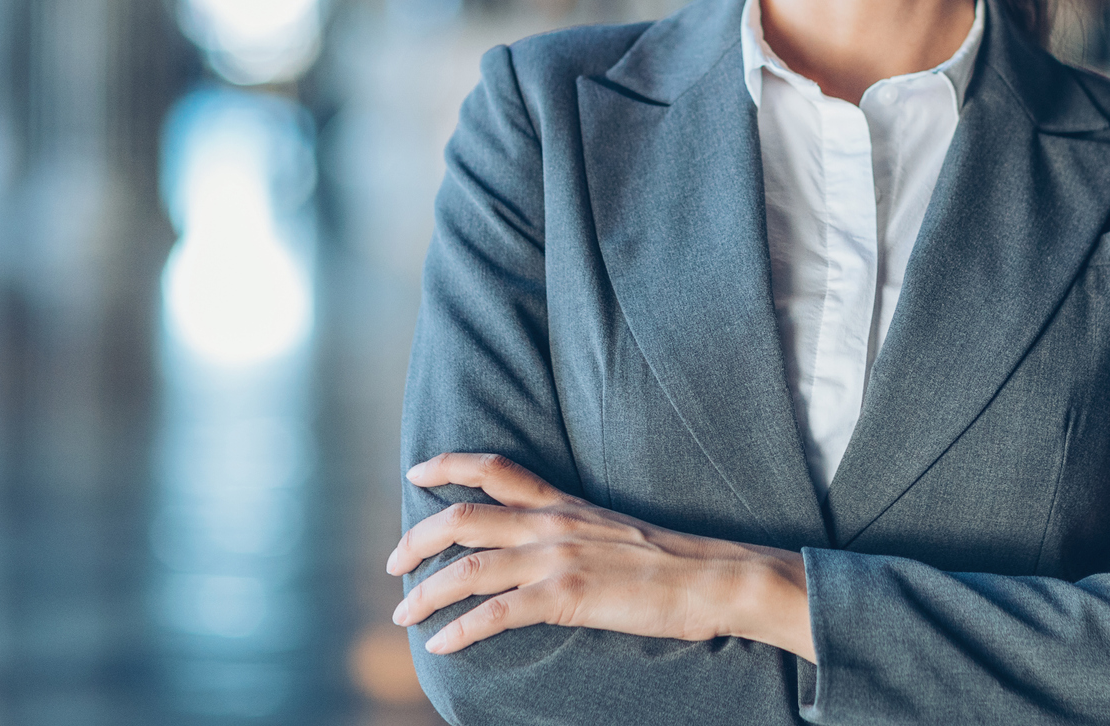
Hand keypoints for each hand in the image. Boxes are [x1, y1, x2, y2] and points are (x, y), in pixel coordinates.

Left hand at [387, 453, 814, 659]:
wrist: (715, 577)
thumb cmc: (674, 562)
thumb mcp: (614, 532)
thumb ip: (574, 533)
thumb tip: (544, 551)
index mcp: (565, 505)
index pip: (496, 470)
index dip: (449, 465)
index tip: (417, 472)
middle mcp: (553, 524)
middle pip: (464, 518)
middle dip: (417, 538)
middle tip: (394, 564)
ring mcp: (558, 559)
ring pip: (469, 567)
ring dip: (426, 591)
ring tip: (403, 613)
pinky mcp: (567, 596)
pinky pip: (497, 613)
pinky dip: (461, 629)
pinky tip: (441, 644)